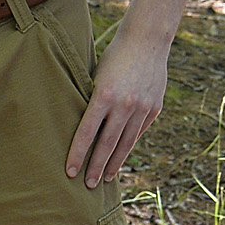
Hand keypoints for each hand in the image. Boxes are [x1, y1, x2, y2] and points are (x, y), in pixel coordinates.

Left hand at [66, 18, 172, 188]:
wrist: (148, 40)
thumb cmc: (115, 55)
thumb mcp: (97, 76)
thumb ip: (93, 102)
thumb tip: (82, 128)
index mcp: (104, 95)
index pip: (87, 133)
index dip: (77, 154)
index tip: (70, 171)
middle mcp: (125, 104)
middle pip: (107, 144)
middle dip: (96, 167)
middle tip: (88, 185)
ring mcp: (142, 107)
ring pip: (126, 143)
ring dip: (115, 162)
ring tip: (107, 177)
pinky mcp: (154, 107)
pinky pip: (139, 132)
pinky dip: (129, 145)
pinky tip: (121, 156)